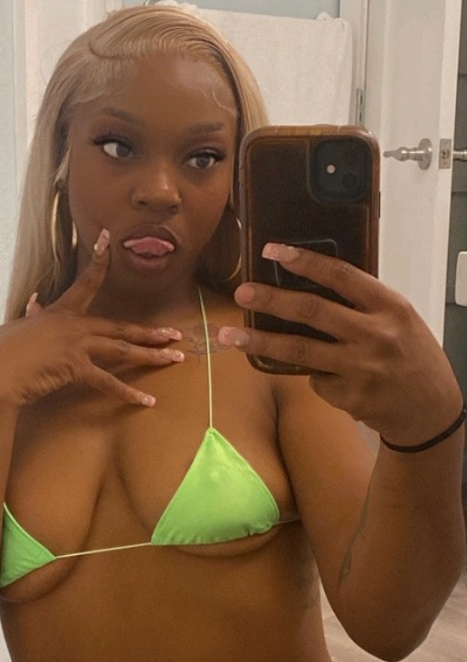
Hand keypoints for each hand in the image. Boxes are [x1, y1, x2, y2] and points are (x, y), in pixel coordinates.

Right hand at [0, 230, 183, 407]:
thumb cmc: (2, 351)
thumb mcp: (20, 329)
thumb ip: (33, 317)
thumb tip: (34, 303)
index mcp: (62, 312)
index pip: (86, 282)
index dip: (99, 259)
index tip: (108, 239)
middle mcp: (74, 325)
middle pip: (121, 327)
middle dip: (151, 332)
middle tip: (176, 335)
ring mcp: (76, 344)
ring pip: (123, 349)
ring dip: (152, 355)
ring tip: (175, 359)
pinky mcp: (74, 367)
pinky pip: (108, 382)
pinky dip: (128, 393)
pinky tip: (147, 401)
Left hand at [219, 243, 461, 445]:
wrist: (431, 410)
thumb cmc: (412, 357)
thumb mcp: (399, 319)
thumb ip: (363, 305)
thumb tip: (309, 285)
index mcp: (389, 307)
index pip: (341, 276)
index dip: (305, 261)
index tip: (272, 251)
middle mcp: (375, 335)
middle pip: (313, 311)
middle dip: (272, 300)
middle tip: (242, 292)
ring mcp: (360, 368)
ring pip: (300, 351)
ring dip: (262, 342)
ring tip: (231, 335)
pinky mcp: (349, 397)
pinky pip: (316, 380)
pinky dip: (314, 376)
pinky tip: (331, 378)